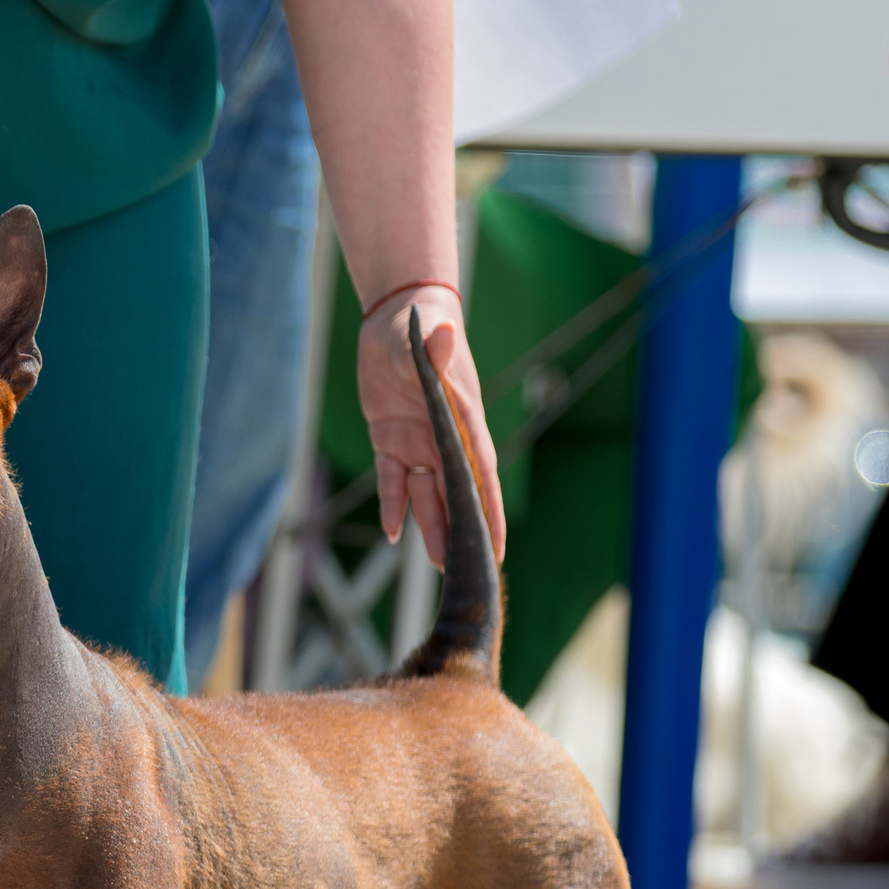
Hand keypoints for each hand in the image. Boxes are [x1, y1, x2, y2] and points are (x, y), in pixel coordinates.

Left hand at [355, 286, 506, 567]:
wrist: (400, 318)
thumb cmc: (421, 324)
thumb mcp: (425, 337)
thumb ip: (434, 349)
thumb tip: (444, 335)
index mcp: (462, 420)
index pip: (481, 472)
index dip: (490, 510)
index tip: (499, 546)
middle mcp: (443, 438)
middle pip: (454, 494)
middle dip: (459, 531)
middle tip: (460, 571)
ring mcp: (418, 442)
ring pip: (426, 495)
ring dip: (430, 527)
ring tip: (436, 564)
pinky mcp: (390, 440)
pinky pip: (391, 481)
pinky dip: (391, 504)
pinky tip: (392, 533)